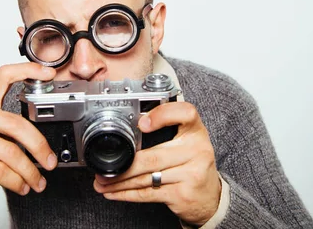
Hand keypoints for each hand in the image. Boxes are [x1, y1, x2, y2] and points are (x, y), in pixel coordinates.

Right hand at [0, 62, 57, 227]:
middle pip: (16, 124)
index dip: (27, 71)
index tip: (49, 74)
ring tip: (38, 182)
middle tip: (51, 162)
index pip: (3, 77)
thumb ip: (8, 123)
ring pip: (10, 152)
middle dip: (39, 146)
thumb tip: (44, 132)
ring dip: (29, 171)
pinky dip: (15, 181)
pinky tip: (22, 186)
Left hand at [93, 102, 220, 225]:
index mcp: (195, 131)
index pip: (185, 114)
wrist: (210, 197)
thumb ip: (168, 129)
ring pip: (146, 177)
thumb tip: (129, 128)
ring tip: (102, 181)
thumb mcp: (188, 141)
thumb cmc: (193, 164)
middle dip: (124, 165)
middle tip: (103, 168)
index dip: (163, 115)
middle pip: (153, 156)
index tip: (142, 123)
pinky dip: (127, 194)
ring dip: (119, 181)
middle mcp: (196, 150)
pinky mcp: (182, 194)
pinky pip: (148, 193)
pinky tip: (113, 193)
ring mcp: (191, 173)